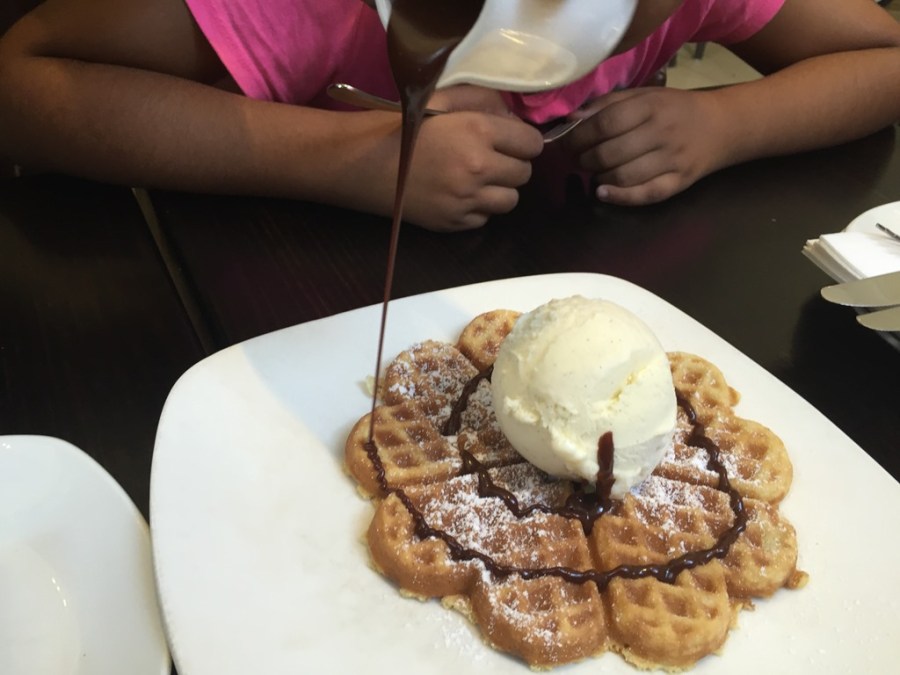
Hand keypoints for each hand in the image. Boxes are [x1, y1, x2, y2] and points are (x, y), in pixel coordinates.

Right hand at [398, 87, 542, 230]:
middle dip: (513, 164)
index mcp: (478, 131)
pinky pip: (484, 219)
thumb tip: (514, 120)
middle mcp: (478, 168)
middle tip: (493, 157)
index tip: (511, 140)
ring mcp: (466, 200)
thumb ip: (484, 101)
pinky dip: (478, 208)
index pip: (532, 144)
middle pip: (524, 174)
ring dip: (500, 189)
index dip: (524, 141)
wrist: (362, 162)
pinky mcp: (452, 222)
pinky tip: (458, 194)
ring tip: (478, 179)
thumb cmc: (400, 124)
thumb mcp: (442, 99)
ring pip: (510, 200)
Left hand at [563, 87, 724, 205]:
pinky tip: (603, 192)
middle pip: (609, 153)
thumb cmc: (674, 109)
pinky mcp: (679, 182)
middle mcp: (662, 132)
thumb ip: (607, 105)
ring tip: (594, 171)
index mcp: (650, 106)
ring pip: (622, 176)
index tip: (566, 142)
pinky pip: (645, 195)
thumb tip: (570, 120)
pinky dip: (620, 197)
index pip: (604, 124)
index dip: (578, 137)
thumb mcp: (644, 96)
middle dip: (584, 159)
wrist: (722, 126)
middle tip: (578, 159)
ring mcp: (672, 160)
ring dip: (598, 177)